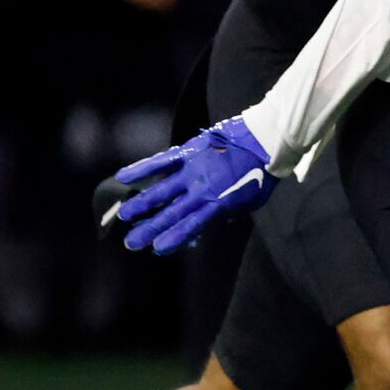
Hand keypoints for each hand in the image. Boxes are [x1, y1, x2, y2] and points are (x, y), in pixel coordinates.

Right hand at [111, 117, 274, 255]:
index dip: (173, 238)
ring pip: (161, 190)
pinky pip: (161, 161)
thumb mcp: (250, 202)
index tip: (157, 248)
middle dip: (150, 229)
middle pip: (171, 213)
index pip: (191, 226)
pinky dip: (141, 168)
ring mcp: (193, 169)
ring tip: (124, 215)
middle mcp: (202, 189)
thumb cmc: (261, 174)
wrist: (266, 140)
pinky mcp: (188, 151)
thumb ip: (227, 214)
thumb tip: (210, 225)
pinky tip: (122, 176)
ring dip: (141, 204)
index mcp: (219, 204)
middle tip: (130, 242)